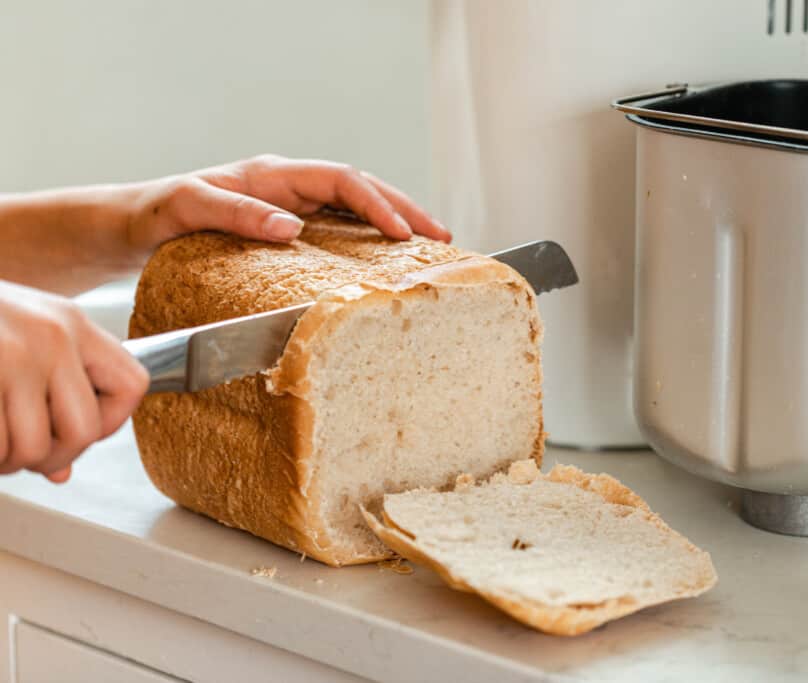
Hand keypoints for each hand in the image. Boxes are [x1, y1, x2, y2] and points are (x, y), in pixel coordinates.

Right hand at [0, 281, 148, 482]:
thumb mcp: (16, 341)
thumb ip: (47, 395)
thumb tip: (61, 470)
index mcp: (71, 323)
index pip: (133, 385)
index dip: (111, 422)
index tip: (74, 430)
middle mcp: (50, 335)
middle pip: (84, 430)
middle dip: (50, 456)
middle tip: (20, 454)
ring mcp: (11, 354)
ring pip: (31, 448)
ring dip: (5, 461)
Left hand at [123, 154, 450, 252]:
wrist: (136, 226)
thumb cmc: (158, 213)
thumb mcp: (189, 208)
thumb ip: (237, 213)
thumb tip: (293, 228)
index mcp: (274, 174)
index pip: (342, 179)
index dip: (377, 203)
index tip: (403, 233)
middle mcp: (291, 188)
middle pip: (363, 189)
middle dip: (406, 210)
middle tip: (444, 237)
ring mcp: (294, 208)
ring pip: (359, 208)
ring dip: (397, 224)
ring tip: (433, 248)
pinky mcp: (293, 231)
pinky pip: (343, 230)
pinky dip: (372, 242)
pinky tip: (390, 265)